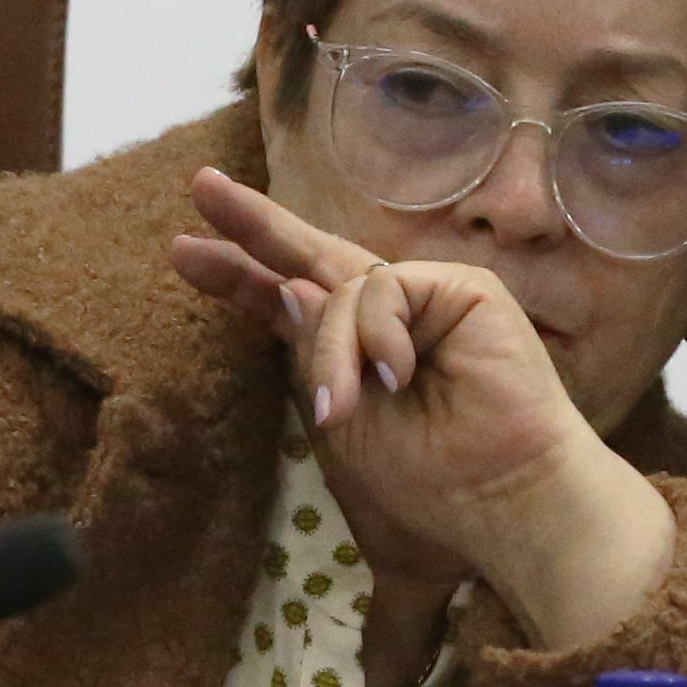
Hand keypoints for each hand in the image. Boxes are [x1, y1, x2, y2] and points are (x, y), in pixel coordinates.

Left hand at [168, 167, 673, 648]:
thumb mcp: (346, 421)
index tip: (185, 250)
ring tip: (344, 410)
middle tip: (202, 186)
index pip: (290, 304)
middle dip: (253, 225)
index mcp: (356, 356)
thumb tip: (293, 284)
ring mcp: (428, 298)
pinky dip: (377, 336)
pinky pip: (384, 288)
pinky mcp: (464, 287)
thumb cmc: (432, 483)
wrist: (501, 500)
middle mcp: (389, 319)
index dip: (240, 278)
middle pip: (311, 260)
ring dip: (331, 353)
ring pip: (341, 289)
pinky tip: (399, 377)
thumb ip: (315, 352)